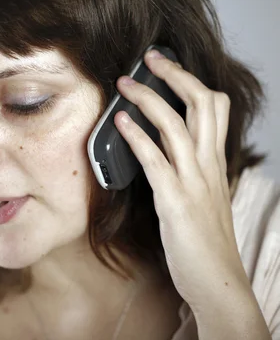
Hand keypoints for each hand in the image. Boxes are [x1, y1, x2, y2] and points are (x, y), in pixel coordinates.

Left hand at [114, 49, 249, 310]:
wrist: (218, 281)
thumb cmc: (205, 241)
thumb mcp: (202, 197)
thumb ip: (189, 171)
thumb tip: (161, 149)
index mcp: (214, 163)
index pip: (215, 108)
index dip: (192, 80)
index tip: (166, 65)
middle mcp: (208, 166)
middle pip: (203, 104)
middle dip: (175, 75)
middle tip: (149, 58)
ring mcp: (194, 182)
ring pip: (177, 126)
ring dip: (148, 99)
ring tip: (124, 84)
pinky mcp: (176, 202)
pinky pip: (156, 160)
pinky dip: (137, 137)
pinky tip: (120, 123)